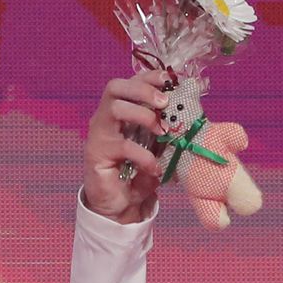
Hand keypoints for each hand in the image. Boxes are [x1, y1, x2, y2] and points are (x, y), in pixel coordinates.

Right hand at [82, 71, 169, 223]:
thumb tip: (185, 118)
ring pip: (115, 108)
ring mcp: (99, 134)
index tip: (168, 79)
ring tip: (162, 133)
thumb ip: (163, 134)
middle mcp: (105, 118)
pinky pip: (123, 146)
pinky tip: (155, 168)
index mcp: (119, 112)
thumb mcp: (154, 151)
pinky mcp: (97, 153)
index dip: (147, 77)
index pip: (129, 84)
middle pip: (116, 87)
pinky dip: (144, 156)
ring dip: (143, 116)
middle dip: (142, 90)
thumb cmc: (136, 175)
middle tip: (164, 104)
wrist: (117, 205)